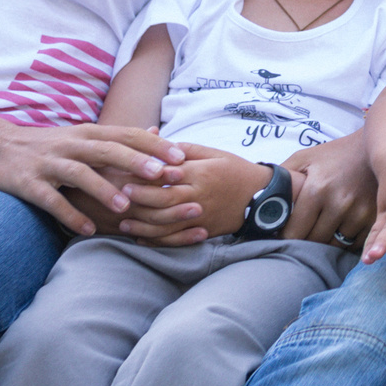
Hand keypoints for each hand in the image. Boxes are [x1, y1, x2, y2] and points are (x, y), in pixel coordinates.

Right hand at [0, 116, 187, 236]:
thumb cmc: (47, 145)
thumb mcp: (82, 136)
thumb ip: (117, 138)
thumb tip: (156, 134)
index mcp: (87, 134)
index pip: (126, 135)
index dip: (154, 146)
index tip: (182, 157)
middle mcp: (71, 145)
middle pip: (108, 149)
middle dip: (138, 162)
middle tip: (166, 176)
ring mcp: (49, 163)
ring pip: (80, 173)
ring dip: (104, 190)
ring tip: (126, 207)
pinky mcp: (28, 183)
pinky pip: (51, 200)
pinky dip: (69, 214)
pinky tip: (86, 230)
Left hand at [116, 146, 265, 241]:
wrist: (263, 197)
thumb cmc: (237, 171)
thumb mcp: (215, 153)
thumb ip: (187, 150)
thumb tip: (161, 145)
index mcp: (201, 173)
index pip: (168, 175)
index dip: (146, 175)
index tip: (127, 173)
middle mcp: (199, 196)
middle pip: (163, 199)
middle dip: (140, 198)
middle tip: (122, 194)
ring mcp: (201, 216)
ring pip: (166, 223)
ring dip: (143, 223)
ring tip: (123, 221)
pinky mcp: (204, 231)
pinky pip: (177, 239)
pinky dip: (157, 240)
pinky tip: (141, 238)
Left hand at [283, 130, 380, 245]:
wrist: (373, 146)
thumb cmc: (334, 154)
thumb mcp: (305, 158)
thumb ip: (281, 176)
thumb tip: (259, 198)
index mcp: (317, 189)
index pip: (294, 233)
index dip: (285, 237)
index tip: (282, 236)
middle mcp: (338, 203)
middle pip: (314, 242)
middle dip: (305, 242)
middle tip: (301, 235)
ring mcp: (358, 212)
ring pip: (334, 246)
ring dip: (325, 243)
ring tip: (320, 232)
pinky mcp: (373, 218)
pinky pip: (354, 244)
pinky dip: (345, 242)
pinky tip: (339, 230)